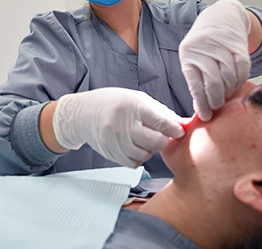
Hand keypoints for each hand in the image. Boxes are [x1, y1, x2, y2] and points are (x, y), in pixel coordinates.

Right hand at [52, 88, 184, 167]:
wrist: (82, 114)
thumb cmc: (111, 103)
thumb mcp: (135, 98)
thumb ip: (158, 111)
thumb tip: (179, 123)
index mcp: (131, 107)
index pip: (160, 122)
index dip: (174, 129)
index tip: (179, 131)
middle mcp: (123, 125)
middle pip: (157, 142)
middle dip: (164, 140)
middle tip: (162, 135)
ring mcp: (116, 142)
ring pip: (147, 154)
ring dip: (150, 149)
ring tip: (144, 139)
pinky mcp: (112, 154)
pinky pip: (134, 163)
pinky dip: (139, 157)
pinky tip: (135, 147)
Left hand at [179, 0, 250, 120]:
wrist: (221, 17)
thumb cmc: (203, 43)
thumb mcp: (192, 57)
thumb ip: (196, 79)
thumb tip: (201, 108)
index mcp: (188, 53)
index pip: (195, 84)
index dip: (201, 104)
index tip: (206, 116)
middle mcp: (204, 48)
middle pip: (213, 83)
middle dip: (216, 100)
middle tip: (217, 106)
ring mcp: (222, 46)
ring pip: (229, 78)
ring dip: (228, 92)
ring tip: (225, 95)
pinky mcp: (239, 46)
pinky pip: (242, 70)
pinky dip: (240, 81)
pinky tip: (235, 84)